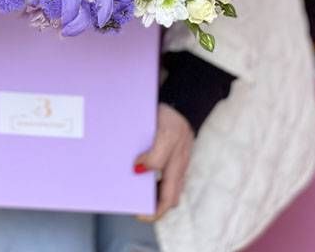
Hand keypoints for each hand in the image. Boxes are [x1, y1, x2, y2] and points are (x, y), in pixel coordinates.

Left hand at [134, 103, 194, 221]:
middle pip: (167, 196)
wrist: (182, 102)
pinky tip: (139, 168)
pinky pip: (162, 171)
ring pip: (164, 185)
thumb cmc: (173, 118)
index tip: (139, 213)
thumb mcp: (165, 136)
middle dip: (151, 203)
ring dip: (150, 190)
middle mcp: (177, 169)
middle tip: (133, 200)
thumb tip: (139, 170)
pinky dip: (151, 175)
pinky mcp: (171, 153)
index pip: (167, 200)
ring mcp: (175, 161)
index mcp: (176, 168)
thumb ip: (155, 156)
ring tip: (133, 186)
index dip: (154, 212)